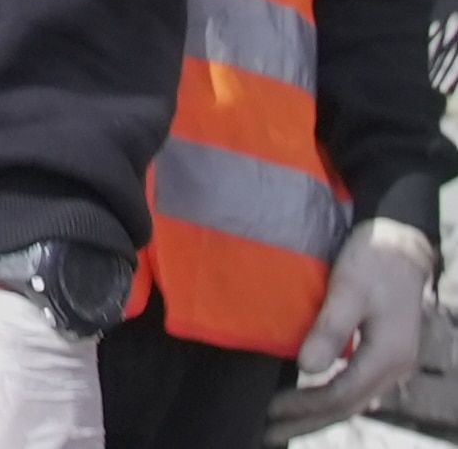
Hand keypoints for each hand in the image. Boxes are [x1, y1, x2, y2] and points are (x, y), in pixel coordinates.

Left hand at [266, 217, 436, 437]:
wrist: (402, 243)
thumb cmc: (373, 260)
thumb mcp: (348, 288)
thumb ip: (329, 329)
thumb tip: (307, 368)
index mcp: (387, 354)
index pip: (341, 394)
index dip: (305, 407)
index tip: (271, 412)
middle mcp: (395, 366)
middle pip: (349, 406)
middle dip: (309, 422)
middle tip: (270, 434)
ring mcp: (393, 362)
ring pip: (354, 399)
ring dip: (320, 413)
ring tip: (285, 424)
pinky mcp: (385, 352)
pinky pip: (358, 385)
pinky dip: (333, 397)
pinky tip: (312, 398)